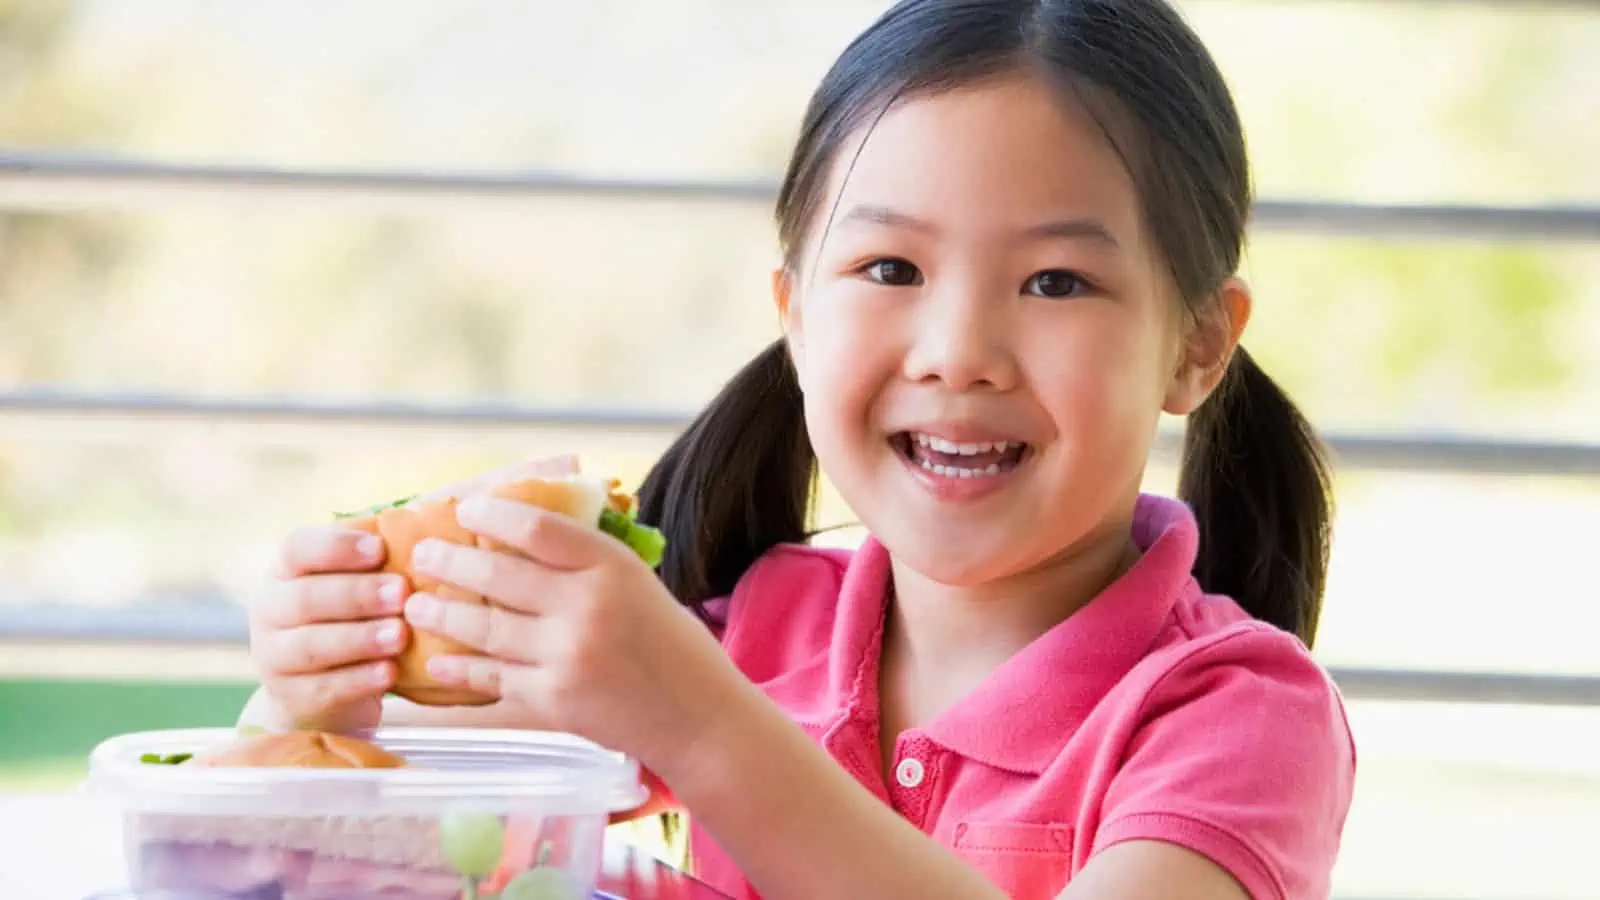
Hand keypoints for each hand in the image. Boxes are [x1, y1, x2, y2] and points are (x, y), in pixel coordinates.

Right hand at [246, 453, 581, 731]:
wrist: (323, 688)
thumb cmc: (360, 616)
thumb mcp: (368, 578)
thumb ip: (397, 547)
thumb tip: (462, 503)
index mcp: (290, 569)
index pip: (298, 547)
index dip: (335, 546)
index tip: (378, 547)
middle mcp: (272, 609)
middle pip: (304, 598)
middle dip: (355, 594)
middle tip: (401, 592)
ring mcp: (275, 657)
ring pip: (311, 645)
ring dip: (359, 638)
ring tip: (400, 635)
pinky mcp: (292, 698)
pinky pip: (322, 688)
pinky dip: (358, 680)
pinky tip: (389, 674)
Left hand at [399, 493, 742, 774]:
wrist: (699, 716)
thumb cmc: (670, 644)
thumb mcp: (638, 584)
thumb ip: (585, 562)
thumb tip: (514, 535)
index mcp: (612, 567)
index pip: (536, 526)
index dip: (491, 512)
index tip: (463, 509)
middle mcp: (586, 607)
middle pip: (498, 574)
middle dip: (450, 562)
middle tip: (422, 555)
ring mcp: (566, 657)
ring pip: (484, 628)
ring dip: (441, 615)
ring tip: (415, 604)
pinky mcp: (553, 702)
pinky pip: (491, 679)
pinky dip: (459, 670)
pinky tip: (436, 662)